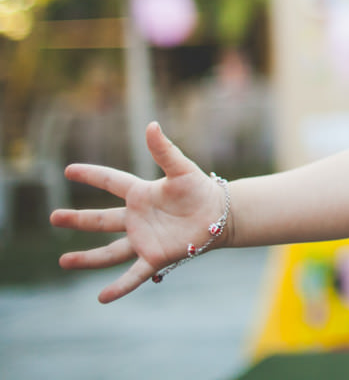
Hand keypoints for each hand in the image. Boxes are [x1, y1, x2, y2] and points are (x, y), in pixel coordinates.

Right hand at [50, 122, 226, 302]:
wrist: (221, 215)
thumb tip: (151, 125)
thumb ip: (164, 150)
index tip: (69, 170)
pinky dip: (120, 286)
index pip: (111, 182)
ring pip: (110, 251)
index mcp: (141, 194)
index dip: (91, 175)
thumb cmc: (202, 190)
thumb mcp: (182, 169)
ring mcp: (144, 239)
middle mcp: (137, 218)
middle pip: (101, 220)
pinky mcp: (157, 257)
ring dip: (87, 258)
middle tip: (53, 217)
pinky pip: (134, 274)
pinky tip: (102, 297)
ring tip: (64, 261)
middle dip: (77, 219)